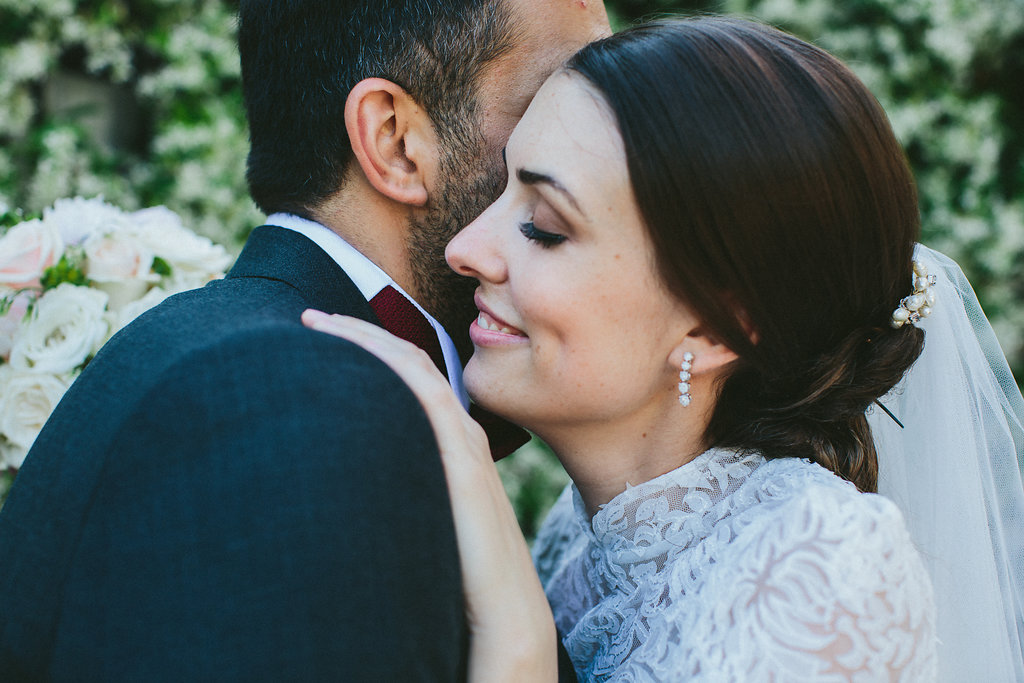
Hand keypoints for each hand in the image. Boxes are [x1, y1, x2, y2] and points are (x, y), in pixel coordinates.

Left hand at [301, 310, 556, 681]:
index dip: (369, 349)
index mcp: (453, 444)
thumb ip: (399, 488)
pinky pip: (423, 394)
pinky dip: (388, 363)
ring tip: (319, 323)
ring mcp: (463, 440)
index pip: (410, 376)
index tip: (323, 337)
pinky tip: (352, 352)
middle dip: (359, 332)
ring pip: (413, 367)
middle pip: (409, 360)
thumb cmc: (461, 571)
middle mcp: (460, 432)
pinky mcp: (461, 458)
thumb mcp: (422, 515)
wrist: (504, 607)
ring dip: (366, 338)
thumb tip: (352, 482)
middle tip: (311, 317)